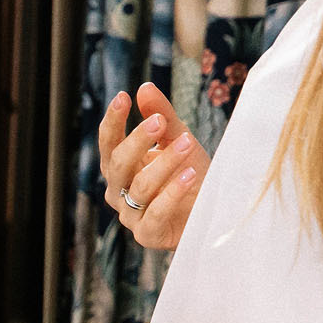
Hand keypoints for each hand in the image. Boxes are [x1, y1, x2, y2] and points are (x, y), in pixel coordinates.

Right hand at [99, 83, 208, 249]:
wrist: (214, 214)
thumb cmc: (192, 177)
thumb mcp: (181, 141)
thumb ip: (163, 118)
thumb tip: (144, 87)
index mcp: (121, 169)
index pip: (109, 143)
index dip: (113, 121)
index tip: (123, 97)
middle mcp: (120, 192)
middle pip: (117, 164)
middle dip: (138, 140)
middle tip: (160, 121)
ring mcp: (131, 216)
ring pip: (140, 186)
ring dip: (165, 162)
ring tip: (188, 144)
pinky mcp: (148, 235)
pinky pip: (155, 212)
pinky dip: (172, 193)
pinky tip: (189, 175)